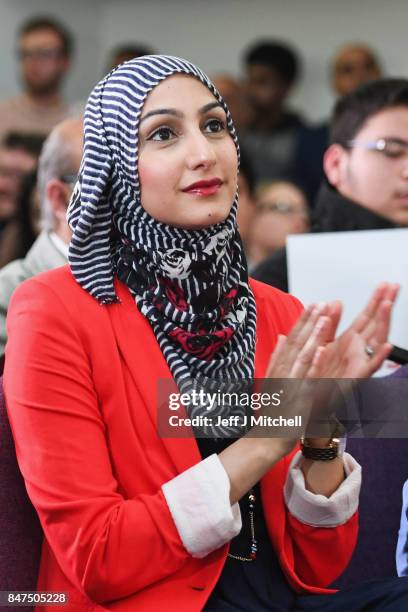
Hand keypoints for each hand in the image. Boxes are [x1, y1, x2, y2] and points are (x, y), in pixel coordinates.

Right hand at [256, 303, 333, 454]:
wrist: (267, 436)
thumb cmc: (272, 410)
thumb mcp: (272, 379)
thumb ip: (277, 357)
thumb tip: (281, 336)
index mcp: (279, 366)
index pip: (292, 338)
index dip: (303, 321)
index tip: (313, 304)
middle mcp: (283, 372)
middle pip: (297, 342)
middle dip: (309, 322)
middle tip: (321, 303)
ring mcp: (290, 384)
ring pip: (302, 356)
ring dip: (313, 336)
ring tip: (323, 318)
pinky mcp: (298, 398)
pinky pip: (307, 380)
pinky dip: (313, 364)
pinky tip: (320, 350)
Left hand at [307, 283, 398, 378]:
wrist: (308, 400)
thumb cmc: (319, 375)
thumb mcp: (322, 343)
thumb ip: (330, 323)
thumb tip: (336, 302)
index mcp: (350, 341)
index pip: (367, 316)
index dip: (376, 300)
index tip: (385, 284)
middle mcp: (358, 350)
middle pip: (376, 324)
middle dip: (385, 305)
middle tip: (394, 287)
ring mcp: (359, 363)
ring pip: (376, 342)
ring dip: (383, 324)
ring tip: (386, 306)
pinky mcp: (355, 379)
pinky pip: (369, 368)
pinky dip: (378, 358)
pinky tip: (386, 347)